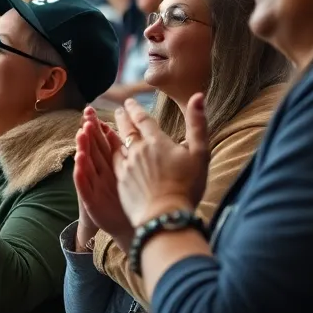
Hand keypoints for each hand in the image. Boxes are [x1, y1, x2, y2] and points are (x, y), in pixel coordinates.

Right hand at [74, 107, 133, 249]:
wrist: (130, 229)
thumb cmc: (135, 201)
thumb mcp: (136, 175)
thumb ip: (138, 155)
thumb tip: (147, 133)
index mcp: (113, 165)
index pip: (104, 142)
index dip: (99, 128)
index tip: (93, 112)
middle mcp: (102, 173)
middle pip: (93, 149)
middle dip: (88, 132)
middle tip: (85, 116)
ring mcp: (96, 186)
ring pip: (88, 164)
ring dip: (82, 149)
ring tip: (80, 134)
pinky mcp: (92, 201)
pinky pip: (85, 186)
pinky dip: (80, 175)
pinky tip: (77, 163)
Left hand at [114, 95, 209, 226]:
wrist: (164, 216)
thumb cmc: (187, 186)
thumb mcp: (200, 153)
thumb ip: (198, 124)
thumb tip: (198, 96)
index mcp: (157, 141)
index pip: (142, 119)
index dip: (135, 108)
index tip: (129, 102)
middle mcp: (138, 150)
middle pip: (127, 129)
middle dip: (122, 117)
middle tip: (118, 111)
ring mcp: (127, 167)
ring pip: (118, 145)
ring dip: (114, 135)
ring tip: (112, 131)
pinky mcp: (121, 183)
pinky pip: (114, 163)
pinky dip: (112, 155)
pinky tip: (114, 156)